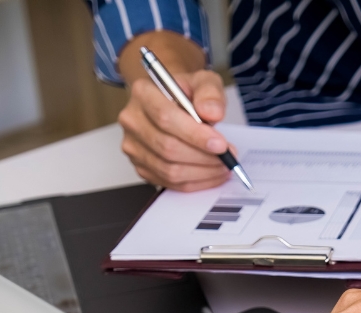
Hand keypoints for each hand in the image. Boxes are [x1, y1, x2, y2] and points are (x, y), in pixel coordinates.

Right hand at [119, 70, 231, 191]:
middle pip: (167, 147)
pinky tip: (212, 174)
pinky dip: (195, 182)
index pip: (166, 118)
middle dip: (203, 157)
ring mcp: (133, 147)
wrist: (173, 103)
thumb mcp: (203, 81)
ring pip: (169, 170)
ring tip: (223, 166)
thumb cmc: (187, 93)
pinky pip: (169, 182)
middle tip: (228, 157)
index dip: (195, 135)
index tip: (221, 144)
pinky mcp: (141, 167)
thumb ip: (210, 93)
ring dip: (202, 172)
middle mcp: (132, 121)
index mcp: (143, 93)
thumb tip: (213, 113)